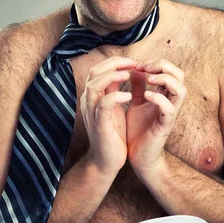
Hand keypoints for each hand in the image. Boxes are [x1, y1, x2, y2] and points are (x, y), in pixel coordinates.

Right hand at [80, 57, 135, 173]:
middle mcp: (89, 101)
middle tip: (134, 63)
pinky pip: (103, 104)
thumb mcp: (114, 107)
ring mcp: (91, 112)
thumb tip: (124, 70)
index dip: (116, 62)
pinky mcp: (99, 124)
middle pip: (94, 72)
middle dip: (115, 64)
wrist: (106, 161)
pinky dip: (115, 96)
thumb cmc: (112, 133)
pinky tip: (129, 95)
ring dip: (112, 76)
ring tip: (129, 74)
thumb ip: (114, 89)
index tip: (134, 62)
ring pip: (94, 84)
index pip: (99, 69)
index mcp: (93, 96)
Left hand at [126, 59, 186, 173]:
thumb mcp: (136, 103)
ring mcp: (169, 114)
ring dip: (164, 80)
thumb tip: (135, 68)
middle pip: (180, 75)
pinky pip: (169, 109)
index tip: (139, 65)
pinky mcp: (165, 126)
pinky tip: (146, 96)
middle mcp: (170, 102)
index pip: (171, 70)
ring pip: (181, 90)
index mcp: (164, 95)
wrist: (137, 156)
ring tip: (148, 79)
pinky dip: (159, 98)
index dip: (157, 63)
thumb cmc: (138, 130)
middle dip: (164, 66)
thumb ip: (138, 87)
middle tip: (146, 68)